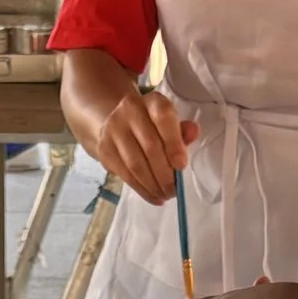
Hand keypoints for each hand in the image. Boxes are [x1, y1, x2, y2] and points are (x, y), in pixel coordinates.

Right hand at [71, 76, 196, 202]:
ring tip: (165, 195)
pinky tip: (153, 196)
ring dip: (153, 185)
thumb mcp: (169, 124)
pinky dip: (141, 189)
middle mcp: (130, 111)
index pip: (163, 117)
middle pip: (150, 146)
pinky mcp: (105, 149)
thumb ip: (181, 130)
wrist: (116, 122)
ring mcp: (114, 129)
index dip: (173, 142)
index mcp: (152, 101)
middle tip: (174, 190)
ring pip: (136, 164)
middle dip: (165, 174)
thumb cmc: (151, 126)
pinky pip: (125, 175)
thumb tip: (193, 132)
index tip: (181, 165)